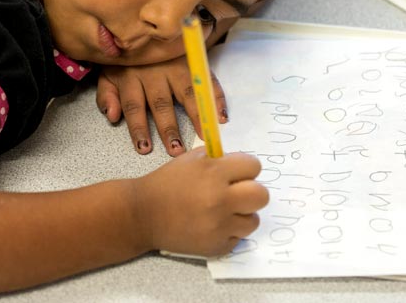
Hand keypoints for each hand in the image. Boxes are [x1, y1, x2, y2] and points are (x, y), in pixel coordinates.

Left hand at [96, 56, 227, 156]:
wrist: (148, 23)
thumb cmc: (127, 58)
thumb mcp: (108, 72)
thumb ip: (106, 95)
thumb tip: (112, 116)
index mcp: (131, 76)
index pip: (133, 106)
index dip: (138, 128)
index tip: (144, 148)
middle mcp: (154, 72)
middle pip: (161, 103)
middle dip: (169, 128)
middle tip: (176, 149)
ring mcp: (176, 66)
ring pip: (187, 93)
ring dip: (196, 115)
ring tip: (204, 135)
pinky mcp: (194, 61)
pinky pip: (208, 81)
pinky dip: (217, 98)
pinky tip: (221, 116)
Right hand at [132, 147, 268, 255]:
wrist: (143, 214)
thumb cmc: (168, 183)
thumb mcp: (192, 159)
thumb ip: (220, 159)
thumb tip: (245, 166)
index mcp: (215, 172)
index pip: (254, 167)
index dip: (246, 169)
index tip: (237, 174)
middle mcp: (220, 199)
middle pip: (262, 195)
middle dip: (252, 192)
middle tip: (238, 193)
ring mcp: (219, 226)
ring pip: (253, 220)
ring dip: (242, 215)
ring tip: (224, 211)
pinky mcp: (216, 246)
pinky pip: (238, 238)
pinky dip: (229, 232)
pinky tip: (212, 225)